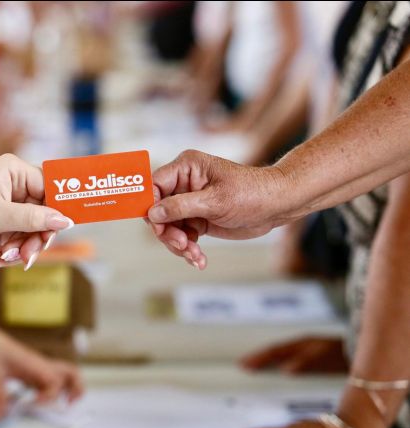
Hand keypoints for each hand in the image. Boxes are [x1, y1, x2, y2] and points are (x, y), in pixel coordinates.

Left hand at [0, 154, 73, 261]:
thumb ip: (32, 218)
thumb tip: (65, 220)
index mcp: (14, 171)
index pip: (49, 186)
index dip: (58, 207)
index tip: (65, 227)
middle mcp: (16, 187)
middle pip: (47, 212)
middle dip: (39, 236)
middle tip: (29, 254)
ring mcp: (13, 208)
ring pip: (38, 231)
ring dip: (26, 248)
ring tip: (7, 258)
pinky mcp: (8, 226)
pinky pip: (25, 240)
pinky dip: (16, 252)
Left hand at [0, 321, 83, 419]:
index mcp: (35, 365)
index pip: (54, 381)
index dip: (48, 395)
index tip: (34, 402)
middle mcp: (43, 365)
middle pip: (72, 373)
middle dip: (76, 389)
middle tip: (68, 403)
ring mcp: (43, 367)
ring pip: (67, 374)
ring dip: (72, 388)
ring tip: (66, 402)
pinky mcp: (38, 370)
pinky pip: (56, 378)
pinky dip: (59, 388)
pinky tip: (46, 398)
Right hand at [147, 150, 288, 268]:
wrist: (276, 206)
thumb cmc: (251, 193)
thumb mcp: (215, 201)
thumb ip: (180, 206)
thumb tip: (153, 213)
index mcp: (186, 168)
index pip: (155, 185)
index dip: (151, 206)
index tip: (157, 227)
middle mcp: (184, 183)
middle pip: (158, 211)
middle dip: (168, 232)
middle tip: (182, 245)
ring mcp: (189, 202)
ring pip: (168, 227)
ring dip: (179, 245)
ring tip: (195, 256)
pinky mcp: (197, 219)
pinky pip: (182, 236)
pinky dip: (188, 249)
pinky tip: (199, 259)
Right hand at [241, 337, 348, 374]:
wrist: (365, 350)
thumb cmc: (344, 354)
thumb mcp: (324, 357)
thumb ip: (304, 362)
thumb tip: (284, 370)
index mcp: (300, 343)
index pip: (274, 351)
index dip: (258, 358)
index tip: (242, 366)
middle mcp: (301, 345)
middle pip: (274, 352)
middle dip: (258, 358)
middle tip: (241, 366)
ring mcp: (307, 350)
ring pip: (281, 355)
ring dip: (267, 361)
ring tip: (253, 368)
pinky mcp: (315, 357)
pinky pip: (290, 359)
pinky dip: (279, 363)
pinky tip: (279, 372)